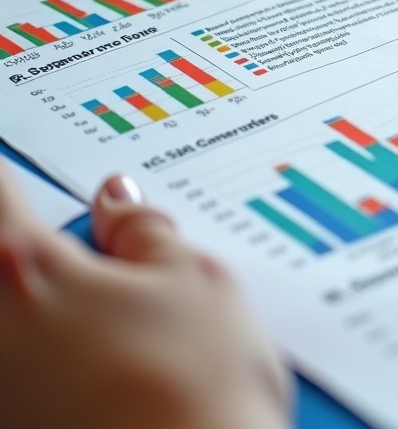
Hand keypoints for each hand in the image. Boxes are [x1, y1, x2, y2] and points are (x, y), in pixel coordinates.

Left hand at [0, 165, 292, 428]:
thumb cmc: (198, 389)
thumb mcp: (198, 281)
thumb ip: (147, 230)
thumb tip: (118, 202)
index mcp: (27, 269)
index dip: (12, 174)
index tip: (24, 173)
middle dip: (27, 244)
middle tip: (86, 251)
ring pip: (8, 316)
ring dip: (41, 304)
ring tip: (112, 316)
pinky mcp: (15, 425)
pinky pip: (21, 371)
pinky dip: (48, 355)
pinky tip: (107, 367)